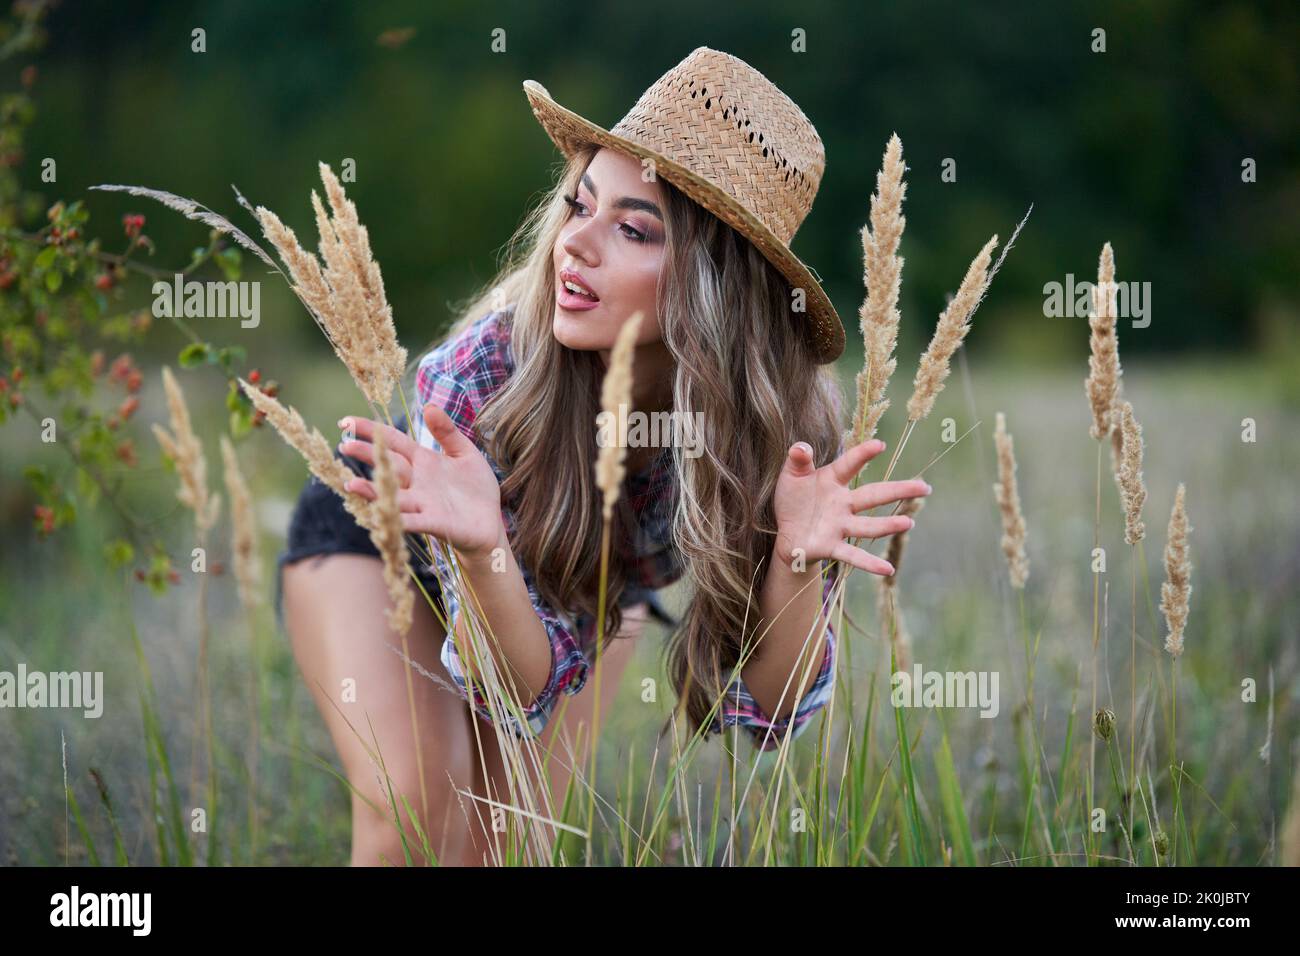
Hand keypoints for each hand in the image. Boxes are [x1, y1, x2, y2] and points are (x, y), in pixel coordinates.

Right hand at [337, 403, 503, 559]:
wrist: (490, 521)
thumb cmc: (475, 488)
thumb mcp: (465, 453)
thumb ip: (447, 432)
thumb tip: (428, 405)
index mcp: (423, 460)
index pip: (393, 441)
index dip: (371, 430)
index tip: (346, 422)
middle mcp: (417, 481)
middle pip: (387, 465)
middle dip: (366, 455)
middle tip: (344, 446)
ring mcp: (423, 503)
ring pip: (392, 496)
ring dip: (371, 492)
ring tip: (350, 484)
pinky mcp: (434, 523)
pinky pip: (412, 522)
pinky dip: (398, 519)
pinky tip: (380, 517)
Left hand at [772, 438, 931, 575]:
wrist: (785, 532)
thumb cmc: (792, 499)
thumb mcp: (791, 475)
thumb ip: (797, 459)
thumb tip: (801, 448)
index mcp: (833, 480)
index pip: (850, 464)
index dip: (863, 454)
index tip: (880, 445)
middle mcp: (843, 503)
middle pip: (875, 495)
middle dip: (900, 490)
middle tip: (925, 487)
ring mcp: (840, 526)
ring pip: (868, 526)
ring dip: (887, 526)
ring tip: (908, 523)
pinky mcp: (832, 546)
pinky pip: (853, 554)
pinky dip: (869, 563)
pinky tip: (888, 570)